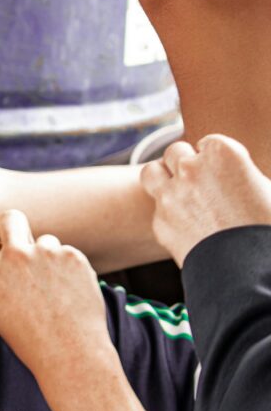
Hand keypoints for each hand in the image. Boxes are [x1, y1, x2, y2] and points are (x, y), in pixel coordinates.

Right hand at [0, 201, 112, 374]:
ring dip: (44, 256)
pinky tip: (67, 292)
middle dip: (13, 225)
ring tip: (51, 289)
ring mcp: (46, 254)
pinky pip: (65, 253)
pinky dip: (65, 267)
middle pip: (12, 217)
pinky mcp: (73, 256)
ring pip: (43, 240)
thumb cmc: (28, 337)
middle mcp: (15, 257)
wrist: (70, 353)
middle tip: (20, 243)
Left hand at [140, 134, 270, 266]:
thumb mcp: (268, 190)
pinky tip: (186, 224)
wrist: (248, 268)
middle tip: (198, 179)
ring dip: (161, 177)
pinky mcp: (159, 222)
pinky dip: (167, 214)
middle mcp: (191, 169)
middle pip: (175, 152)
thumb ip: (246, 175)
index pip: (207, 142)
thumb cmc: (266, 227)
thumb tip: (240, 178)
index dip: (213, 157)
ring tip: (175, 188)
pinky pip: (157, 210)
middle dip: (185, 163)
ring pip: (151, 172)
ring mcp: (170, 196)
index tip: (220, 170)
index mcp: (222, 153)